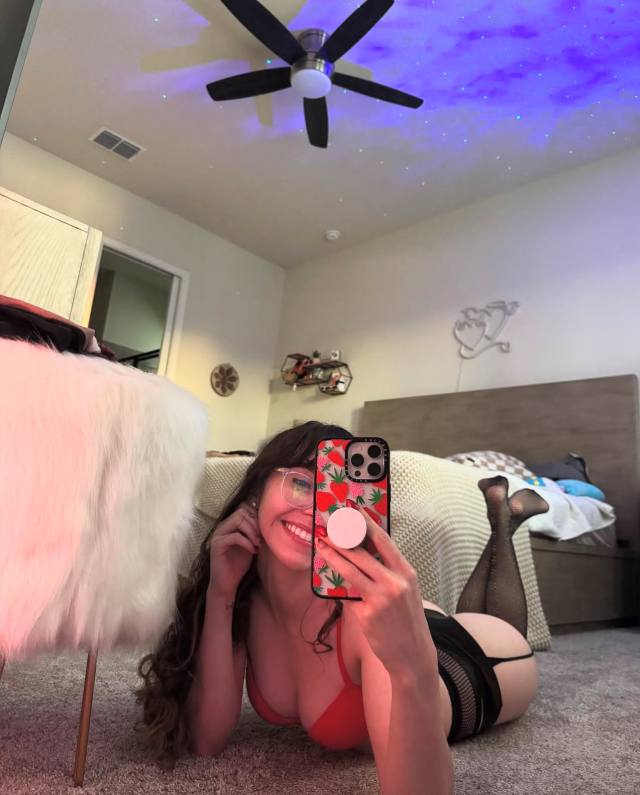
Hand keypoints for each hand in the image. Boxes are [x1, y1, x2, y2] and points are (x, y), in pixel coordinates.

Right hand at [208, 501, 260, 600]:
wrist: (227, 584)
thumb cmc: (239, 564)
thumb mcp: (251, 544)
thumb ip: (255, 532)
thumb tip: (269, 522)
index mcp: (230, 524)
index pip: (244, 508)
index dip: (257, 517)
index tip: (264, 532)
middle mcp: (223, 526)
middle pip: (241, 512)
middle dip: (255, 524)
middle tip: (262, 539)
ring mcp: (218, 534)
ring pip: (237, 520)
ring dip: (252, 531)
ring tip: (258, 544)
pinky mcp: (217, 545)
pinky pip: (235, 536)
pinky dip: (247, 542)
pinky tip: (253, 551)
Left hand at [317, 508, 437, 677]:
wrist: (412, 655)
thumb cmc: (407, 620)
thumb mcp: (406, 591)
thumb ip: (389, 572)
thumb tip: (362, 553)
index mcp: (406, 573)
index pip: (383, 541)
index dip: (366, 523)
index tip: (353, 511)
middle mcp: (394, 583)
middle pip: (361, 554)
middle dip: (340, 540)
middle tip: (327, 530)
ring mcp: (379, 600)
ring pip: (349, 571)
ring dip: (332, 557)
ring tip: (321, 547)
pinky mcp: (366, 616)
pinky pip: (348, 598)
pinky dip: (343, 592)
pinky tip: (336, 588)